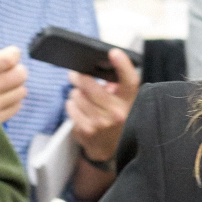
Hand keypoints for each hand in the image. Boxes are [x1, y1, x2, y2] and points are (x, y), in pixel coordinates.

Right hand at [0, 40, 28, 123]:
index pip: (10, 59)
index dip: (13, 53)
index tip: (10, 53)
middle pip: (20, 75)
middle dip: (17, 68)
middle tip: (8, 69)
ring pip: (21, 91)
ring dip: (16, 85)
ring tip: (3, 84)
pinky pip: (15, 107)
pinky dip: (13, 100)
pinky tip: (2, 97)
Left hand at [66, 47, 140, 165]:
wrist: (111, 149)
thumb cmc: (116, 119)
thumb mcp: (124, 103)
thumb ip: (118, 87)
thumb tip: (103, 71)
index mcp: (130, 102)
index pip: (130, 81)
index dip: (123, 65)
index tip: (114, 52)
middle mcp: (118, 113)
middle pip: (91, 85)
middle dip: (79, 77)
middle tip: (74, 74)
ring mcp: (101, 123)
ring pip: (77, 95)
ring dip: (76, 94)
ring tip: (81, 97)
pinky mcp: (86, 130)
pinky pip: (71, 107)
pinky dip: (71, 105)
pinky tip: (78, 108)